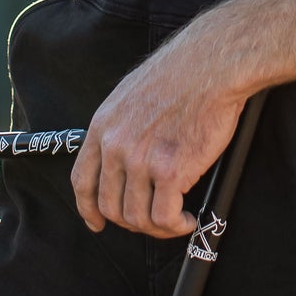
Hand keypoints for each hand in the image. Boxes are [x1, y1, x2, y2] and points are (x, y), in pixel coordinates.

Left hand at [71, 30, 247, 239]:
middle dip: (131, 222)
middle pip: (110, 206)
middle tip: (153, 221)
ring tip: (176, 220)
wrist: (212, 66)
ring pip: (137, 217)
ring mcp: (141, 160)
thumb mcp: (132, 95)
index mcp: (103, 126)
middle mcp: (116, 146)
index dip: (89, 208)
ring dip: (157, 228)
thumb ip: (122, 127)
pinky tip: (188, 219)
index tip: (97, 222)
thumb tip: (128, 158)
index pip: (83, 180)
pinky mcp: (170, 171)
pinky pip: (164, 217)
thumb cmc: (183, 73)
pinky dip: (176, 226)